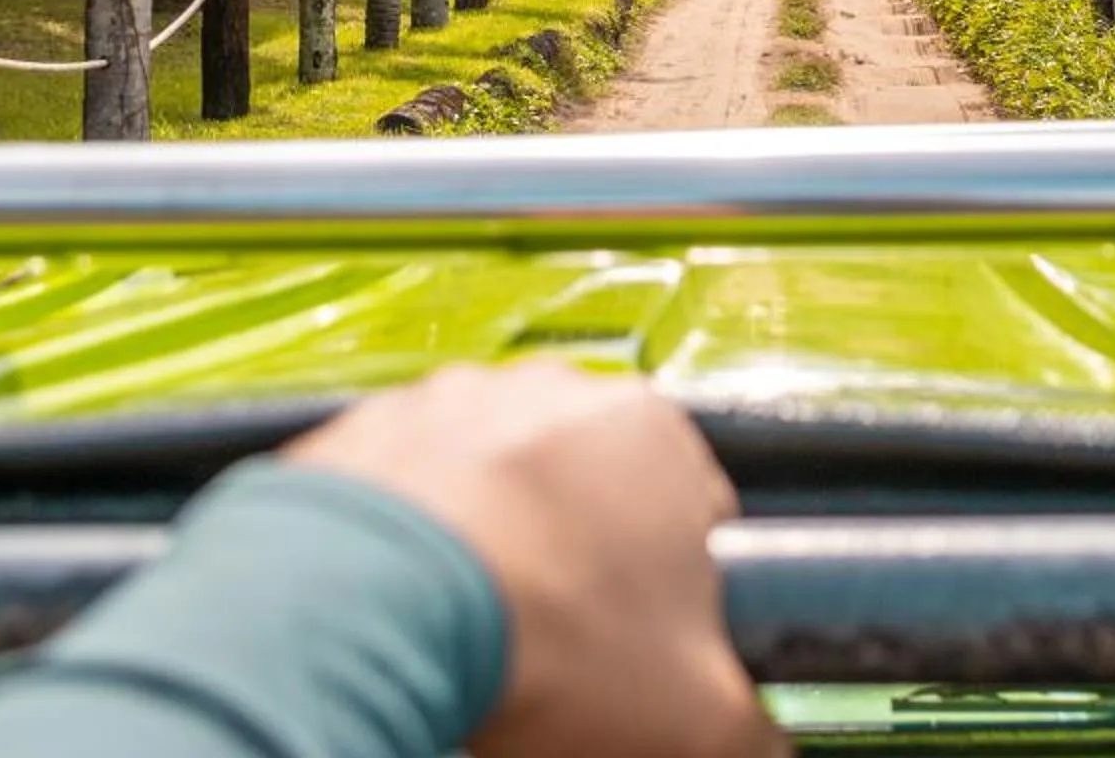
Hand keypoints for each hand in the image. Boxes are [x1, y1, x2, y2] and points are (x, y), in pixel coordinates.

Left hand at [289, 360, 782, 757]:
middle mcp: (553, 392)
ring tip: (475, 639)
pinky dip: (411, 550)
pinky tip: (411, 616)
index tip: (647, 660)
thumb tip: (752, 746)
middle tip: (560, 660)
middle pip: (589, 500)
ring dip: (492, 555)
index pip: (699, 516)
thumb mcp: (694, 721)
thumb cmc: (539, 643)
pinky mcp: (362, 431)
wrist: (364, 609)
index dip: (679, 604)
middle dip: (579, 575)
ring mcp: (448, 401)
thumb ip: (749, 733)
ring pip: (493, 494)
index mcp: (655, 432)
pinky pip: (405, 498)